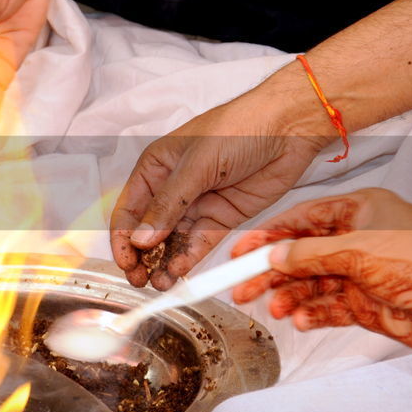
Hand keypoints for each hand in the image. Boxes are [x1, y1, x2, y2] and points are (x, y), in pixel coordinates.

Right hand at [110, 93, 325, 289]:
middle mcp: (173, 188)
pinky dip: (189, 258)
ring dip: (164, 263)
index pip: (130, 209)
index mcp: (156, 168)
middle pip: (149, 230)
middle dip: (142, 256)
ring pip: (173, 242)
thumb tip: (141, 238)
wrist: (288, 129)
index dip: (123, 238)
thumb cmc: (240, 128)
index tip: (125, 262)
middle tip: (139, 279)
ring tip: (161, 283)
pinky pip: (200, 243)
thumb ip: (168, 204)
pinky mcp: (222, 218)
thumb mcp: (196, 164)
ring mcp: (197, 204)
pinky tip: (180, 271)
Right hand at [229, 189, 411, 355]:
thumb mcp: (358, 251)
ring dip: (290, 296)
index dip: (268, 235)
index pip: (302, 219)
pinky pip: (328, 307)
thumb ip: (310, 254)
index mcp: (359, 210)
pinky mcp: (366, 304)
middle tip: (241, 290)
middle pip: (301, 254)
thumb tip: (273, 256)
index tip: (239, 253)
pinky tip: (299, 320)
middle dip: (271, 272)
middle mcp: (357, 238)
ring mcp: (361, 273)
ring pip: (311, 284)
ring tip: (273, 310)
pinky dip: (312, 314)